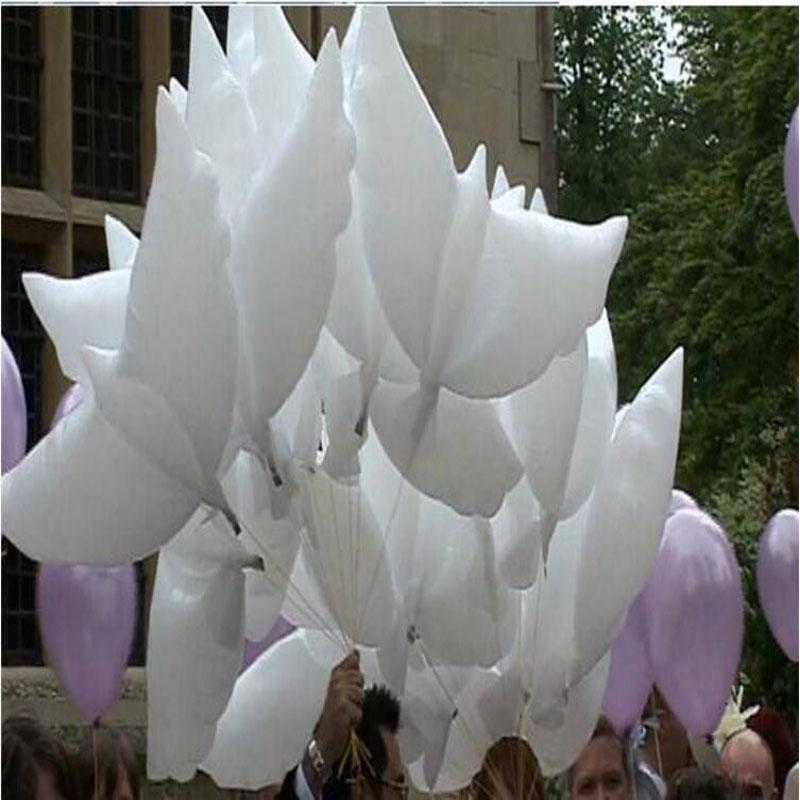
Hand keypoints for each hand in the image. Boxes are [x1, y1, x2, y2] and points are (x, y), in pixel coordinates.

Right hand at [314, 650, 364, 767]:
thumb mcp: (341, 692)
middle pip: (359, 678)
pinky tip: (346, 722)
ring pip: (360, 693)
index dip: (354, 669)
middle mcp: (334, 683)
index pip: (351, 661)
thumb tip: (355, 654)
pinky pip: (358, 709)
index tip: (351, 680)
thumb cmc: (334, 717)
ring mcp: (337, 694)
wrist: (323, 742)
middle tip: (347, 705)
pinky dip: (355, 718)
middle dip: (357, 693)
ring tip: (346, 714)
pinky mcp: (341, 707)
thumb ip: (349, 672)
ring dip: (357, 707)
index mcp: (334, 677)